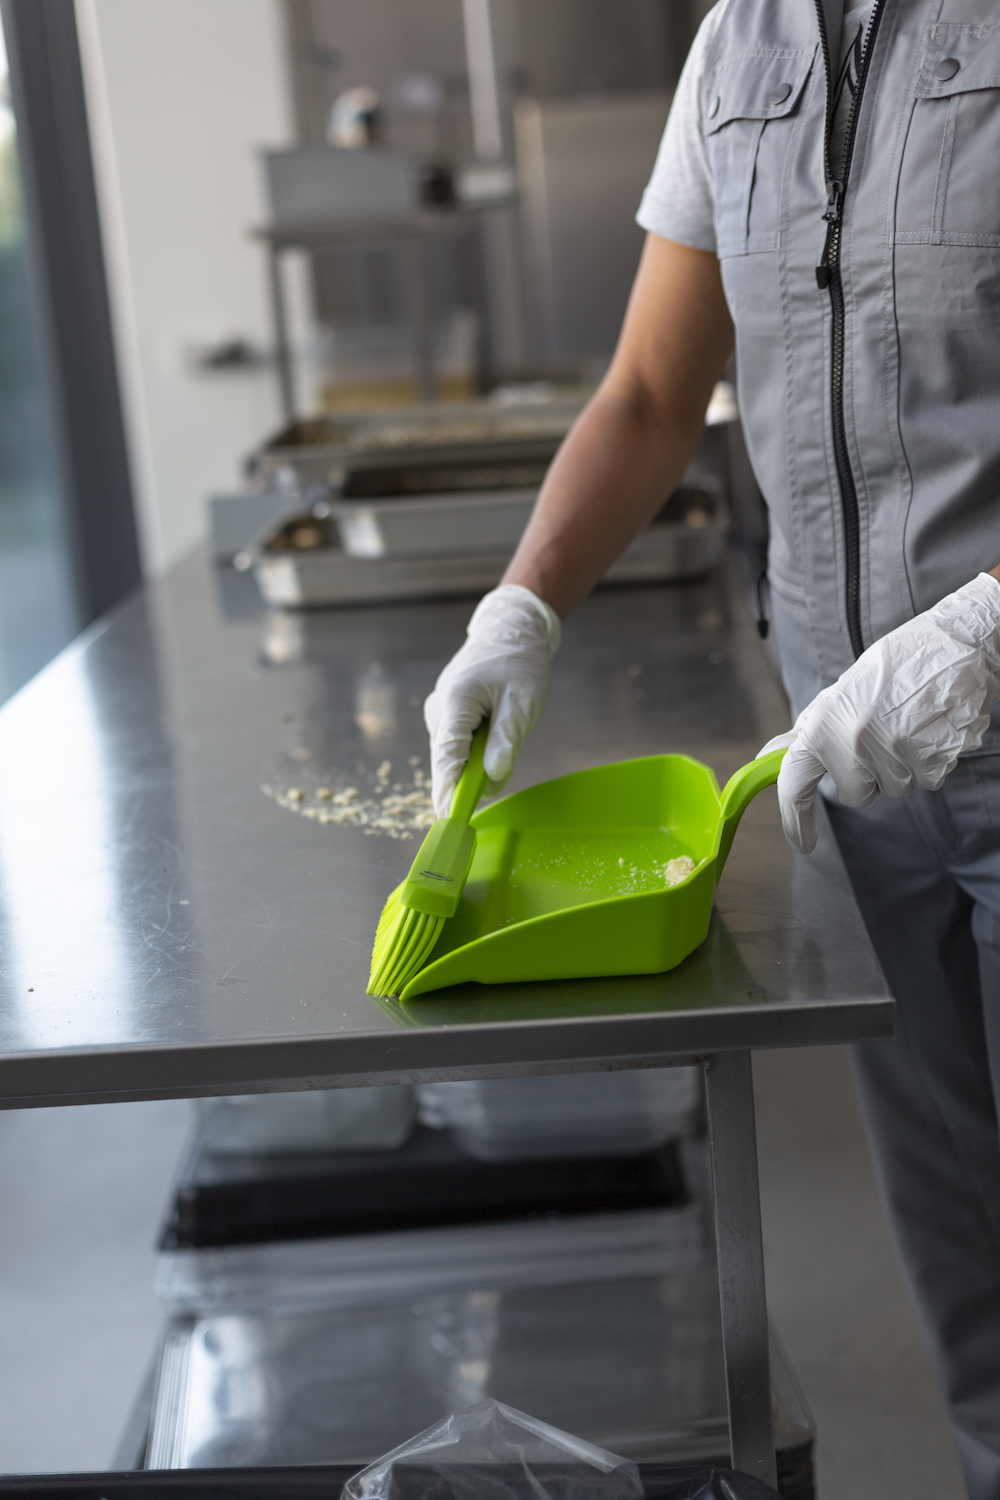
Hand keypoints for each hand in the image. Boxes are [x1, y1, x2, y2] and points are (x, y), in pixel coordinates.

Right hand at [424, 585, 560, 817]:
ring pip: (454, 754)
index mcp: (455, 703)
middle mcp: (439, 710)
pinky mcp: (447, 715)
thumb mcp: (523, 702)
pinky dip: (477, 749)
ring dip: (479, 760)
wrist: (509, 630)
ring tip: (508, 728)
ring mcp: (440, 712)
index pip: (446, 757)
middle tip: (500, 773)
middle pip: (447, 760)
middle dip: (470, 778)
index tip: (449, 819)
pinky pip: (459, 744)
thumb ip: (507, 740)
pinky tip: (498, 728)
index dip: (448, 791)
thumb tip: (492, 777)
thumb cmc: (518, 662)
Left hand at [758, 573, 999, 853]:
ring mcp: (895, 751)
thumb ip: (811, 729)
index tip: (801, 840)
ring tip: (910, 723)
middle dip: (868, 776)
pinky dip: (929, 762)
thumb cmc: (897, 664)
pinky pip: (926, 781)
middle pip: (856, 795)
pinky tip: (931, 728)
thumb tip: (773, 756)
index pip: (794, 782)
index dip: (794, 819)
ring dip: (902, 766)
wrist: (956, 641)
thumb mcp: (843, 691)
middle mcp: (854, 740)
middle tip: (882, 735)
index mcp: (824, 722)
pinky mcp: (932, 758)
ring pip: (895, 789)